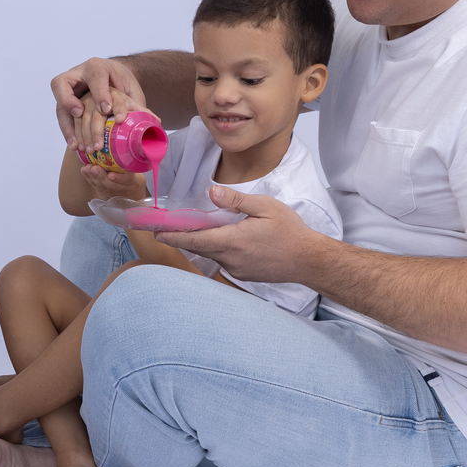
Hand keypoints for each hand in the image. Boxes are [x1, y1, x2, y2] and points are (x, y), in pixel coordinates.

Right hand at [51, 57, 146, 149]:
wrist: (111, 79)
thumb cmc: (121, 82)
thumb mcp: (131, 88)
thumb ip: (137, 103)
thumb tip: (155, 121)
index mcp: (97, 67)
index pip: (95, 77)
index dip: (99, 94)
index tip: (106, 110)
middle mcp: (78, 74)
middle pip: (63, 83)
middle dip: (70, 101)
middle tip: (81, 116)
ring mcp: (68, 89)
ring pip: (59, 102)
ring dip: (67, 124)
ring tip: (77, 143)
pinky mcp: (64, 102)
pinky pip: (61, 117)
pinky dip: (67, 131)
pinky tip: (75, 145)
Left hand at [80, 163, 146, 201]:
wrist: (131, 197)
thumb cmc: (134, 180)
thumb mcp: (139, 172)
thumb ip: (132, 162)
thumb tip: (127, 144)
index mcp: (134, 182)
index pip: (128, 180)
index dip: (119, 178)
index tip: (111, 174)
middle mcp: (122, 189)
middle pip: (111, 184)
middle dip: (101, 176)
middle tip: (94, 168)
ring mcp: (112, 193)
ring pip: (102, 186)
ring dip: (93, 177)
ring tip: (87, 168)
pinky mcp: (103, 193)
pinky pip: (95, 186)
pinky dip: (89, 178)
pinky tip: (84, 170)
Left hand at [154, 186, 318, 282]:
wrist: (310, 261)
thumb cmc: (290, 232)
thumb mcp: (265, 207)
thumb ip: (237, 200)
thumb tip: (212, 192)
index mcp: (233, 241)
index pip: (195, 239)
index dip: (173, 236)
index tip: (156, 232)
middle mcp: (231, 259)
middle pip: (198, 247)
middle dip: (180, 238)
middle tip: (163, 228)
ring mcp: (237, 269)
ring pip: (210, 254)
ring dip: (199, 242)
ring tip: (189, 229)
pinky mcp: (243, 274)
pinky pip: (222, 260)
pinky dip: (215, 249)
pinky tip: (219, 239)